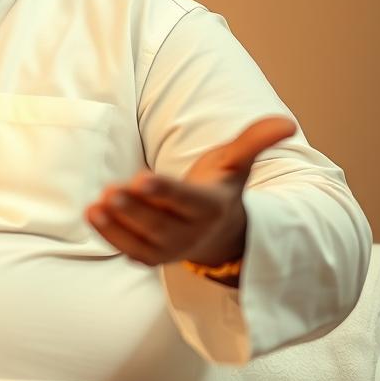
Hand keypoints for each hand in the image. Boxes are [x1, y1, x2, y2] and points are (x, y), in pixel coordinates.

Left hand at [84, 115, 298, 266]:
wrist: (221, 233)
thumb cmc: (222, 189)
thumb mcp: (237, 164)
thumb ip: (254, 142)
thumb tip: (287, 123)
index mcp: (212, 207)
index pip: (186, 200)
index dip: (164, 191)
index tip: (142, 177)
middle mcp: (192, 232)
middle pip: (160, 223)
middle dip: (135, 208)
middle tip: (111, 189)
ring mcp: (171, 249)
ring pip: (142, 240)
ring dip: (117, 224)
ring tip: (97, 204)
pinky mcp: (152, 257)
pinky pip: (130, 250)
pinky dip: (110, 235)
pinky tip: (92, 214)